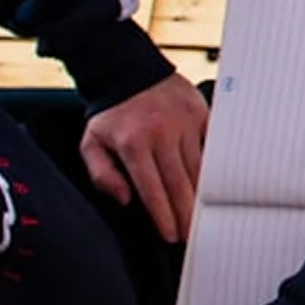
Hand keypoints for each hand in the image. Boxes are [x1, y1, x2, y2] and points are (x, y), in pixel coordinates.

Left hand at [80, 72, 209, 242]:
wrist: (128, 70)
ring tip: (201, 216)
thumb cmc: (111, 113)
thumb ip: (102, 175)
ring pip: (199, 169)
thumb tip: (126, 198)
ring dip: (200, 196)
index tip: (171, 235)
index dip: (163, 216)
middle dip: (186, 215)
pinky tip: (213, 185)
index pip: (152, 190)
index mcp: (133, 144)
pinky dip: (214, 167)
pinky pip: (211, 147)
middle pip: (180, 184)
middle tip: (190, 234)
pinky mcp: (201, 114)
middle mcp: (161, 133)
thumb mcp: (91, 143)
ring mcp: (184, 123)